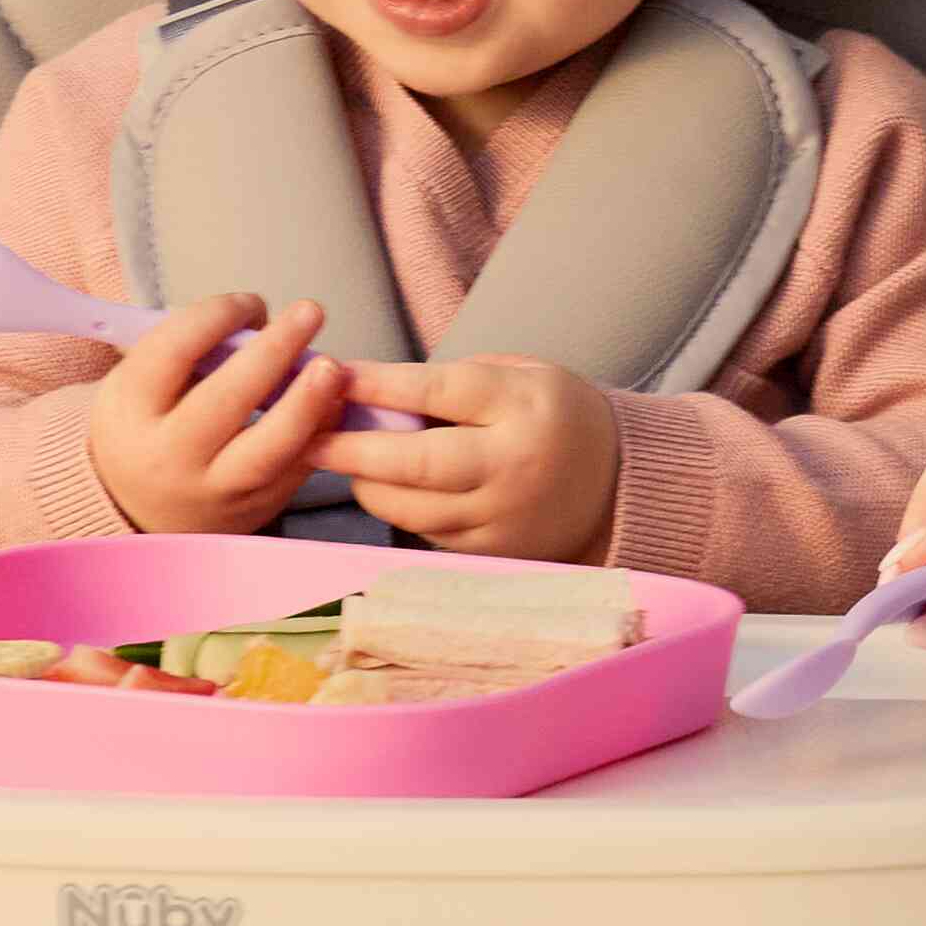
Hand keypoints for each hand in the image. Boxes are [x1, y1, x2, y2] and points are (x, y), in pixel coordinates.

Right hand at [89, 296, 348, 535]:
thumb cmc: (147, 424)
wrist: (138, 508)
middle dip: (274, 349)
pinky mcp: (253, 509)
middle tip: (310, 312)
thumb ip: (188, 352)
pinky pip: (295, 468)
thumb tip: (261, 322)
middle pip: (228, 397)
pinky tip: (335, 401)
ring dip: (308, 401)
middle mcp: (170, 455)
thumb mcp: (139, 384)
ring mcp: (214, 489)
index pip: (175, 350)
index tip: (250, 302)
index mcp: (130, 409)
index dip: (218, 316)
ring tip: (333, 367)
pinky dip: (320, 431)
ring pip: (269, 446)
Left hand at [309, 354, 620, 560]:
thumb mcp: (522, 375)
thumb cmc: (556, 416)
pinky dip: (400, 511)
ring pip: (414, 508)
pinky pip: (429, 534)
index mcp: (523, 408)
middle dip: (354, 448)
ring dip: (368, 485)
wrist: (618, 484)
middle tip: (307, 435)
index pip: (438, 393)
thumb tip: (374, 389)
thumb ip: (456, 383)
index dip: (379, 386)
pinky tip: (382, 489)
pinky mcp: (496, 551)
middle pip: (416, 462)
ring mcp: (504, 517)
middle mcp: (513, 466)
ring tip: (340, 461)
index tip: (334, 374)